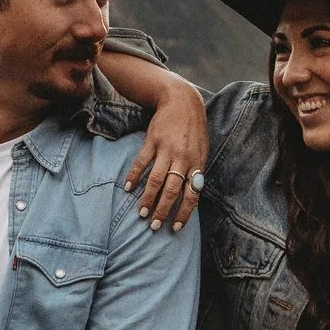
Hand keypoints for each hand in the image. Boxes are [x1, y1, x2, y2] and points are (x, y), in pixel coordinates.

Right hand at [122, 80, 208, 231]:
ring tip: (141, 213)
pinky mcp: (152, 140)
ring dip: (147, 198)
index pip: (192, 194)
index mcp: (197, 163)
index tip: (175, 228)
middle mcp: (182, 158)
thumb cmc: (194, 130)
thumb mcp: (201, 150)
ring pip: (156, 179)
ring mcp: (166, 149)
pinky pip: (142, 162)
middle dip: (162, 210)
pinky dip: (134, 176)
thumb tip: (191, 196)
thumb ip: (196, 171)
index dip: (183, 212)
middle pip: (172, 190)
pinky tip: (128, 188)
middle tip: (153, 225)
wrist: (182, 101)